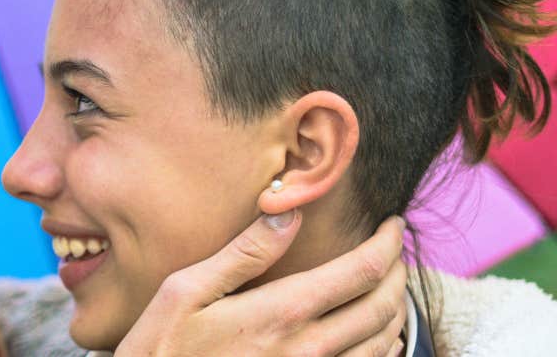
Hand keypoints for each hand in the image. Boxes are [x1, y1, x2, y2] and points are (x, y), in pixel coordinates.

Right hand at [114, 212, 407, 356]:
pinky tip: (376, 335)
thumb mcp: (185, 291)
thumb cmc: (161, 347)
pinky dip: (384, 348)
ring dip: (395, 309)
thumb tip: (289, 215)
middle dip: (398, 271)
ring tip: (388, 284)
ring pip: (384, 343)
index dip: (388, 244)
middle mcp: (309, 348)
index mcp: (282, 312)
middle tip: (395, 250)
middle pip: (383, 306)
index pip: (362, 272)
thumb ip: (243, 254)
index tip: (392, 224)